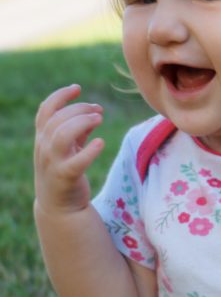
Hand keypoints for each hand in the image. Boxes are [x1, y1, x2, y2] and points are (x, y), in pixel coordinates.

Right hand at [34, 84, 103, 214]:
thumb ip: (79, 130)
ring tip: (99, 119)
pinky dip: (89, 151)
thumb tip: (95, 111)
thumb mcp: (69, 149)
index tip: (77, 88)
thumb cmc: (65, 173)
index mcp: (43, 138)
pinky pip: (76, 162)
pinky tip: (101, 143)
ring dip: (81, 122)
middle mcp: (44, 148)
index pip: (46, 110)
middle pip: (56, 119)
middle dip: (78, 109)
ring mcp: (52, 163)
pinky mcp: (65, 177)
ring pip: (61, 135)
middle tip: (98, 110)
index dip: (60, 96)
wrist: (60, 208)